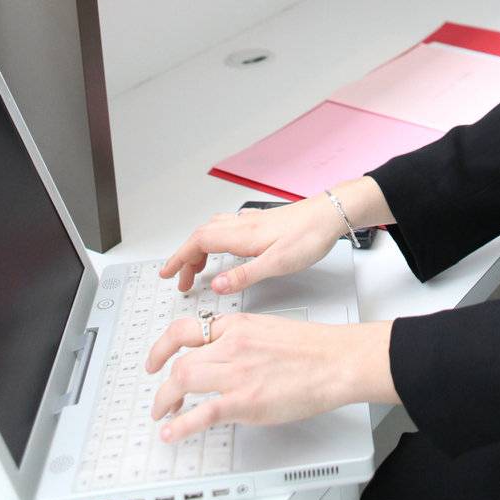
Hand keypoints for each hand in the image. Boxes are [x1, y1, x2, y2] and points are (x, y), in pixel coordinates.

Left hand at [146, 315, 396, 437]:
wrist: (335, 360)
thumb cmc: (311, 347)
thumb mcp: (267, 328)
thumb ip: (240, 339)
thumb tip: (222, 353)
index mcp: (236, 326)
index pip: (186, 329)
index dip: (163, 346)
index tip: (157, 358)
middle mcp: (231, 345)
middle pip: (179, 358)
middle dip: (162, 380)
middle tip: (158, 394)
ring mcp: (236, 373)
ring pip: (183, 379)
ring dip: (165, 400)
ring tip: (164, 413)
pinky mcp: (245, 400)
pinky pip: (202, 413)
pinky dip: (181, 425)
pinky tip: (172, 432)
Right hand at [159, 200, 340, 295]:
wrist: (332, 214)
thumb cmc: (310, 235)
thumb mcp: (278, 263)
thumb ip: (245, 275)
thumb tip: (217, 286)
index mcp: (243, 234)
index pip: (199, 242)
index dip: (179, 258)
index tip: (167, 273)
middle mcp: (244, 224)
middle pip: (202, 235)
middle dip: (186, 256)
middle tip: (181, 278)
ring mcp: (253, 221)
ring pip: (215, 229)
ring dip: (200, 247)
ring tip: (198, 267)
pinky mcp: (263, 222)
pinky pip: (228, 228)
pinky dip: (217, 239)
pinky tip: (226, 247)